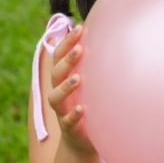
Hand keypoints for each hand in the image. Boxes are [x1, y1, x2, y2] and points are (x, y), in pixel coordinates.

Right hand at [47, 24, 96, 156]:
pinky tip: (82, 108)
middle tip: (80, 49)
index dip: (66, 41)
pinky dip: (74, 114)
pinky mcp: (69, 126)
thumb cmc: (85, 99)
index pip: (58, 55)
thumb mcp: (87, 80)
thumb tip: (108, 32)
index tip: (80, 28)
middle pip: (56, 73)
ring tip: (78, 78)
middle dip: (66, 60)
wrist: (80, 136)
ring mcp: (62, 109)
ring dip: (65, 86)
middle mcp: (58, 91)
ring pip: (56, 97)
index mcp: (62, 77)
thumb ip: (91, 61)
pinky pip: (68, 120)